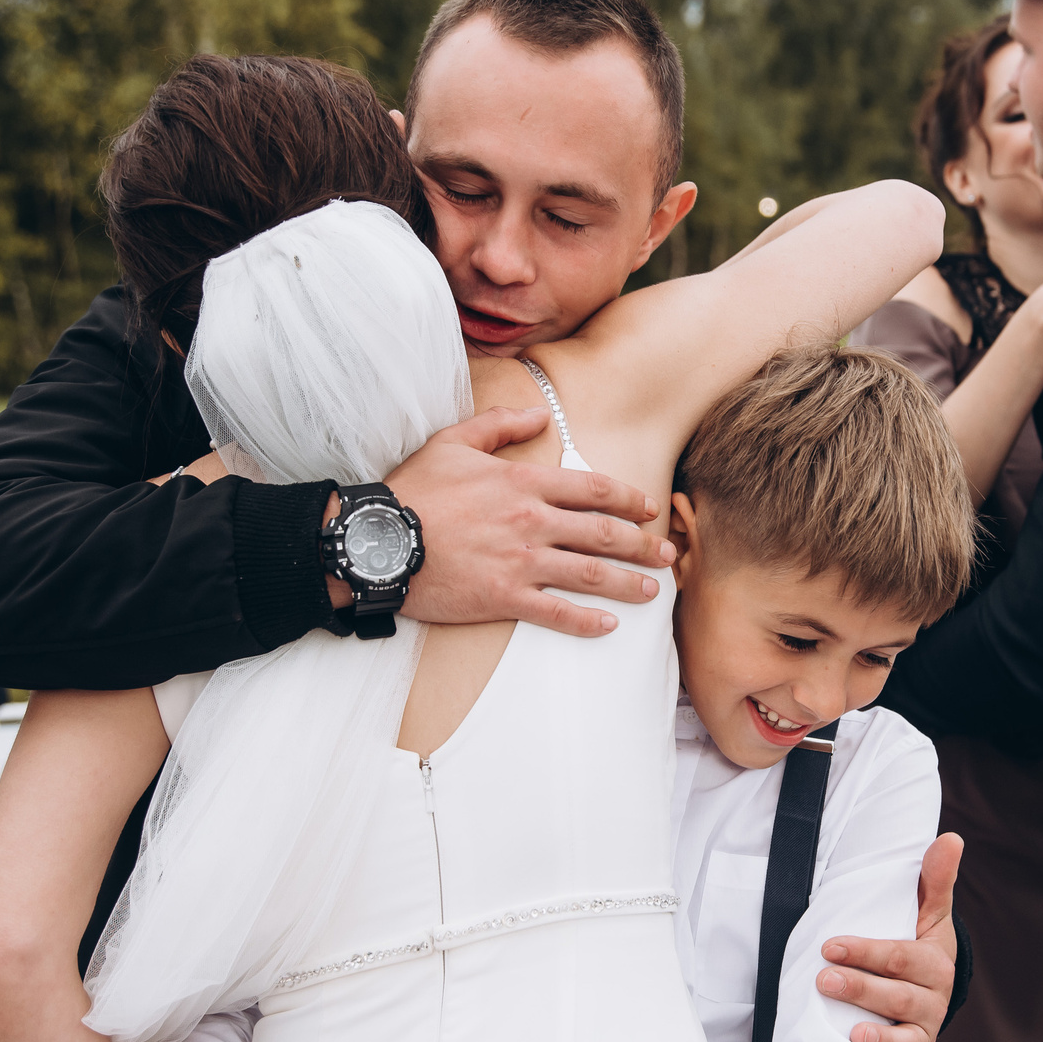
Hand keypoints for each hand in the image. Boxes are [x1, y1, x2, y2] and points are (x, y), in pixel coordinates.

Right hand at [387, 409, 675, 637]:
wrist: (375, 540)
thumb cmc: (411, 491)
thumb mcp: (453, 442)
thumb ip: (500, 424)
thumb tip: (539, 415)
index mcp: (522, 482)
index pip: (591, 488)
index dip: (627, 498)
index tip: (649, 508)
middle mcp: (530, 521)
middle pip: (602, 533)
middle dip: (642, 544)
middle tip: (668, 555)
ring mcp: (520, 561)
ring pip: (589, 573)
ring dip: (627, 582)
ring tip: (652, 591)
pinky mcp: (503, 597)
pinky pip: (556, 613)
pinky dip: (587, 621)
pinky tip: (609, 625)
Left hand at [819, 833, 962, 1041]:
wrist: (933, 985)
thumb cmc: (921, 940)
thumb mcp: (929, 911)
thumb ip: (934, 879)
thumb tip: (950, 838)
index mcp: (934, 964)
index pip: (900, 957)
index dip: (867, 951)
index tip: (830, 945)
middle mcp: (932, 1002)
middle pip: (897, 999)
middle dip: (861, 990)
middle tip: (823, 980)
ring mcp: (921, 1034)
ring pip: (903, 1041)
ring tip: (851, 1037)